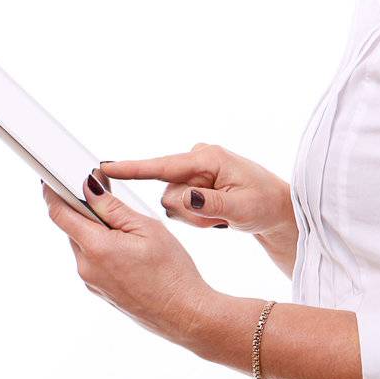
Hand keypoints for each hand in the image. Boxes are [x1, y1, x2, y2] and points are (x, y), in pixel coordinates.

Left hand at [41, 172, 215, 345]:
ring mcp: (91, 282)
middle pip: (73, 228)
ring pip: (84, 244)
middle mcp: (86, 267)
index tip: (52, 179)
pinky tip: (130, 249)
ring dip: (97, 230)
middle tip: (107, 194)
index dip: (53, 193)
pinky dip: (104, 247)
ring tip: (129, 228)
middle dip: (85, 209)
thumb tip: (89, 187)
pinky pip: (93, 260)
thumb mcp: (146, 227)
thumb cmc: (171, 271)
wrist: (183, 313)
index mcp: (95, 248)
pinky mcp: (99, 290)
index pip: (60, 214)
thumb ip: (112, 206)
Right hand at [100, 143, 293, 236]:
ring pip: (173, 204)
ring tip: (221, 218)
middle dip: (189, 213)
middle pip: (168, 194)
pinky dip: (197, 218)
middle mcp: (196, 161)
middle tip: (218, 220)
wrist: (276, 208)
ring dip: (195, 218)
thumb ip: (210, 203)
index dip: (132, 169)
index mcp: (207, 158)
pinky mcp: (192, 184)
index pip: (162, 166)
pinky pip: (180, 208)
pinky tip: (216, 217)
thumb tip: (183, 196)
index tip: (104, 167)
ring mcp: (193, 173)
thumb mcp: (242, 208)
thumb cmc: (264, 204)